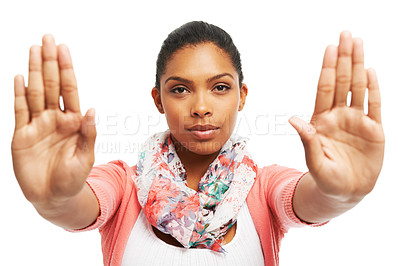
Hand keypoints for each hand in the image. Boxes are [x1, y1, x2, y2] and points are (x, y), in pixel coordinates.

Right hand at [11, 35, 96, 205]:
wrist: (54, 197)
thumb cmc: (73, 178)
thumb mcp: (85, 157)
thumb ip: (88, 133)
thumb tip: (92, 109)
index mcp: (74, 122)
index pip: (69, 89)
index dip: (66, 69)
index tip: (64, 49)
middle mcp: (55, 118)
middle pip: (51, 85)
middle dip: (49, 62)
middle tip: (47, 38)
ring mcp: (38, 125)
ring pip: (34, 92)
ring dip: (33, 71)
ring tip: (33, 50)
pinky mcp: (22, 135)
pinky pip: (19, 111)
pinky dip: (18, 94)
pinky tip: (18, 77)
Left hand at [289, 32, 384, 199]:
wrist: (346, 191)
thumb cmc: (326, 177)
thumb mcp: (315, 161)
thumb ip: (307, 140)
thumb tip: (293, 119)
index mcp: (322, 121)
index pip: (325, 89)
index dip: (327, 69)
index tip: (330, 48)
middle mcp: (339, 116)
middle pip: (342, 82)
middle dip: (344, 58)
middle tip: (346, 34)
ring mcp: (357, 121)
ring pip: (358, 88)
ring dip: (358, 66)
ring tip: (359, 43)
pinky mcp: (374, 130)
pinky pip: (375, 106)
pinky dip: (374, 89)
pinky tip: (371, 72)